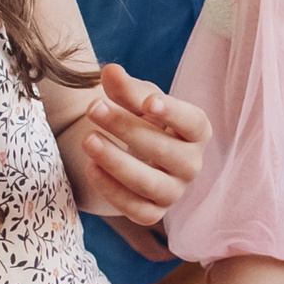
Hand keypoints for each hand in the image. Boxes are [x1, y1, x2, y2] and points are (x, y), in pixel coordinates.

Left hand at [76, 65, 210, 226]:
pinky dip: (113, 192)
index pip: (193, 123)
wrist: (128, 151)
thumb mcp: (134, 100)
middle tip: (94, 108)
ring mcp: (173, 191)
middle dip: (128, 130)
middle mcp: (191, 164)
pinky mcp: (153, 212)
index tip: (149, 101)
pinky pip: (138, 211)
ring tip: (88, 140)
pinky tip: (91, 168)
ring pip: (152, 185)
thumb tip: (110, 71)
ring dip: (118, 163)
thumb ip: (125, 88)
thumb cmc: (139, 119)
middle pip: (168, 152)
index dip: (174, 114)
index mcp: (195, 132)